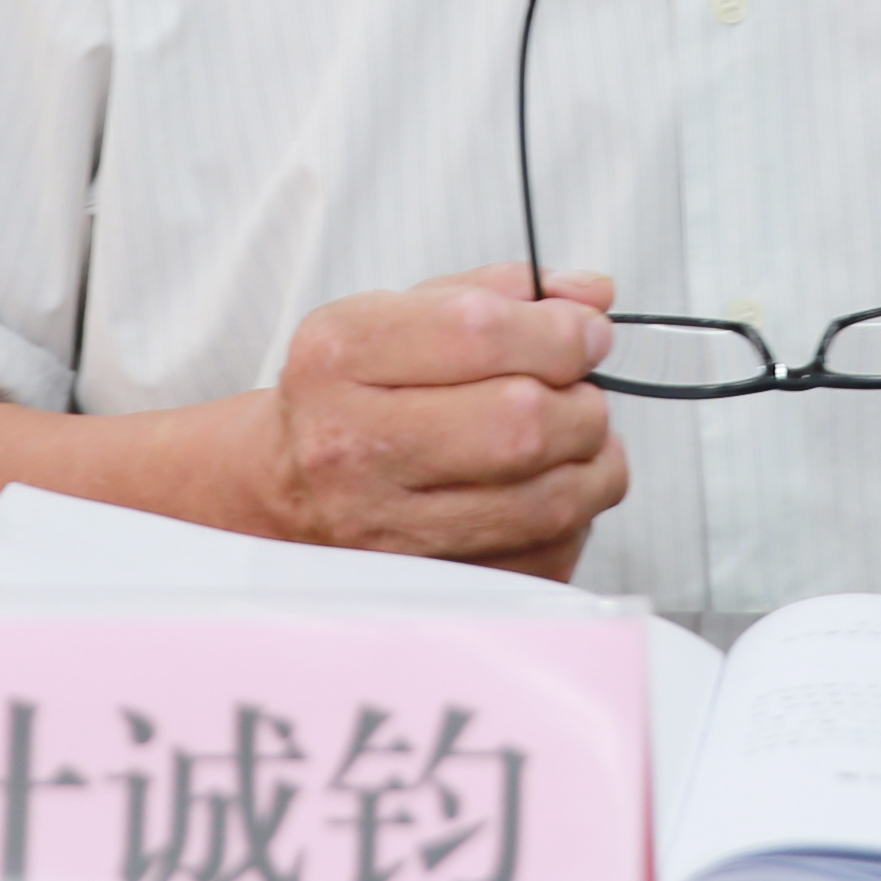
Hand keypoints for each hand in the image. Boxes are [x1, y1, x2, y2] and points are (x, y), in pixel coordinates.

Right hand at [253, 263, 626, 579]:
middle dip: (581, 401)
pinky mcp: (428, 587)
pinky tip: (555, 488)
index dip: (559, 331)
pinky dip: (575, 520)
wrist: (288, 488)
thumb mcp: (400, 314)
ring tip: (581, 438)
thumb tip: (593, 298)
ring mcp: (386, 530)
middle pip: (518, 422)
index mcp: (341, 357)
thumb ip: (500, 292)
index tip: (588, 333)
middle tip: (582, 390)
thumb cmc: (355, 393)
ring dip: (593, 462)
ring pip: (546, 500)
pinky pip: (545, 558)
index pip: (477, 332)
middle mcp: (352, 446)